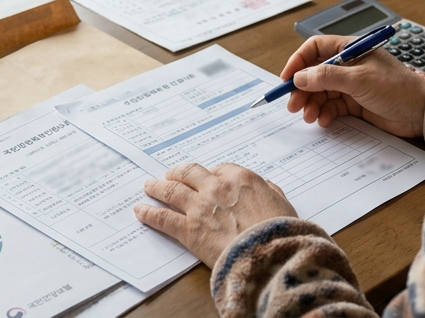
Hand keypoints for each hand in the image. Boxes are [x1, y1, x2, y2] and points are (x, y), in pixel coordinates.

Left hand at [133, 162, 296, 266]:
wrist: (270, 254)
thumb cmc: (281, 232)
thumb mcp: (283, 205)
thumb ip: (273, 192)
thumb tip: (269, 187)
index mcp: (241, 178)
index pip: (219, 169)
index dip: (209, 174)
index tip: (205, 179)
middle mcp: (217, 187)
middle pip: (189, 173)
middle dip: (177, 173)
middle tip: (170, 176)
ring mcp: (200, 207)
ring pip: (171, 190)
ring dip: (157, 187)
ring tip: (148, 186)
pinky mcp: (188, 230)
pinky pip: (163, 218)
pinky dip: (149, 213)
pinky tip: (141, 211)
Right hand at [281, 35, 424, 136]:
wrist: (421, 112)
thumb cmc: (396, 88)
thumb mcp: (359, 79)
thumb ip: (328, 77)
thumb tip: (300, 77)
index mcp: (350, 49)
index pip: (315, 49)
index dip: (298, 62)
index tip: (287, 79)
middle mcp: (348, 65)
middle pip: (314, 73)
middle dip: (302, 89)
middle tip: (293, 105)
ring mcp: (351, 85)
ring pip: (321, 92)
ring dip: (312, 104)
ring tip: (309, 116)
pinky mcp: (355, 103)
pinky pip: (332, 107)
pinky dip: (324, 113)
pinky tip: (323, 120)